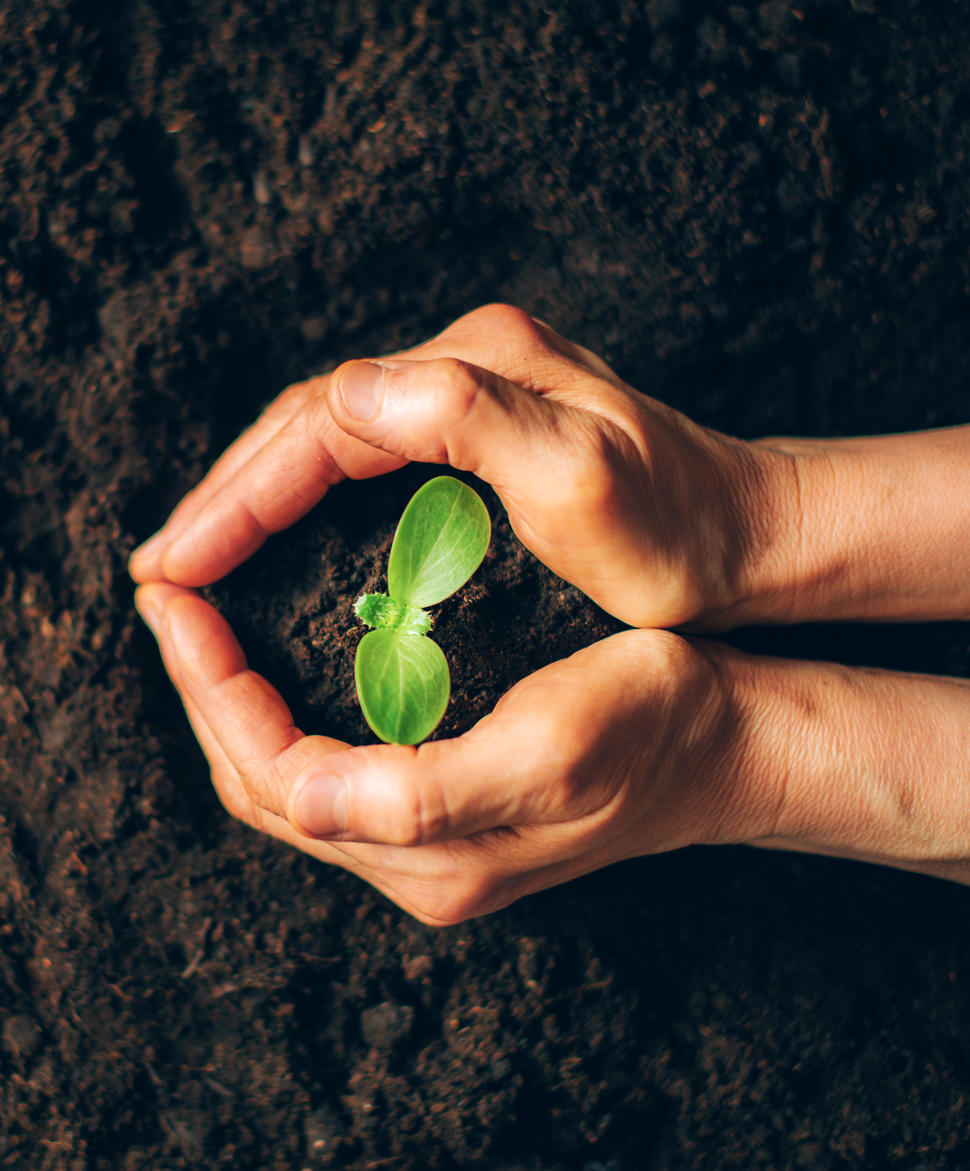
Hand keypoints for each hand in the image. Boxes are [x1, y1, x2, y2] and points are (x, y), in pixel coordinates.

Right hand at [129, 303, 772, 628]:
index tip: (177, 563)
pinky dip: (308, 501)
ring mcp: (475, 397)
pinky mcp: (484, 435)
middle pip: (310, 422)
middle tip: (165, 568)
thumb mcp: (582, 479)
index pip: (321, 421)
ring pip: (330, 440)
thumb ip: (470, 419)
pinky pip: (366, 461)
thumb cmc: (678, 530)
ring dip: (257, 497)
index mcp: (476, 368)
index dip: (240, 493)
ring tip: (199, 556)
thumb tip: (348, 390)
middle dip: (229, 495)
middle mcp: (467, 366)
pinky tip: (281, 538)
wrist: (751, 537)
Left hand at [133, 582, 765, 923]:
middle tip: (175, 605)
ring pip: (290, 782)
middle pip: (265, 787)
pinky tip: (283, 662)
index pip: (275, 780)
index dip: (213, 692)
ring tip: (208, 627)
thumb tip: (297, 798)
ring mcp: (432, 845)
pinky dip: (285, 713)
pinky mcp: (448, 815)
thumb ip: (422, 792)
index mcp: (433, 854)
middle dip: (206, 694)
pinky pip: (330, 771)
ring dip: (236, 703)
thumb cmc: (653, 722)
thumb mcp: (550, 749)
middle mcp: (420, 863)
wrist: (726, 741)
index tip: (179, 605)